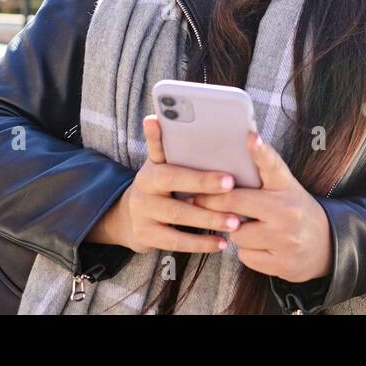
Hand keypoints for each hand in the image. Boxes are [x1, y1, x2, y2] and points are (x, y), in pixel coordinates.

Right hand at [88, 114, 240, 255]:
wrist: (131, 218)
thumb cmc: (163, 187)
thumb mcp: (165, 167)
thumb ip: (178, 152)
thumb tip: (186, 126)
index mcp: (152, 165)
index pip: (158, 149)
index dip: (156, 135)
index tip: (158, 122)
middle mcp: (144, 185)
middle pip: (172, 180)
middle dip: (202, 182)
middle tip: (230, 183)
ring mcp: (142, 212)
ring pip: (177, 214)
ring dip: (208, 218)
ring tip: (234, 221)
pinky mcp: (146, 235)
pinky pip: (175, 241)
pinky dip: (200, 243)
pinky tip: (221, 243)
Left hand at [189, 130, 333, 282]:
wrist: (326, 245)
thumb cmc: (295, 211)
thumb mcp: (285, 189)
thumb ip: (261, 180)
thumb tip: (220, 174)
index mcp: (287, 186)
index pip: (273, 165)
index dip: (260, 151)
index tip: (250, 137)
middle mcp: (287, 210)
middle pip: (237, 202)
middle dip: (213, 201)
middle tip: (197, 199)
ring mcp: (285, 238)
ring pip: (237, 233)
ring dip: (235, 231)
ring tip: (249, 228)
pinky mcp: (282, 262)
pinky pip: (244, 256)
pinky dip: (247, 251)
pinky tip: (260, 246)